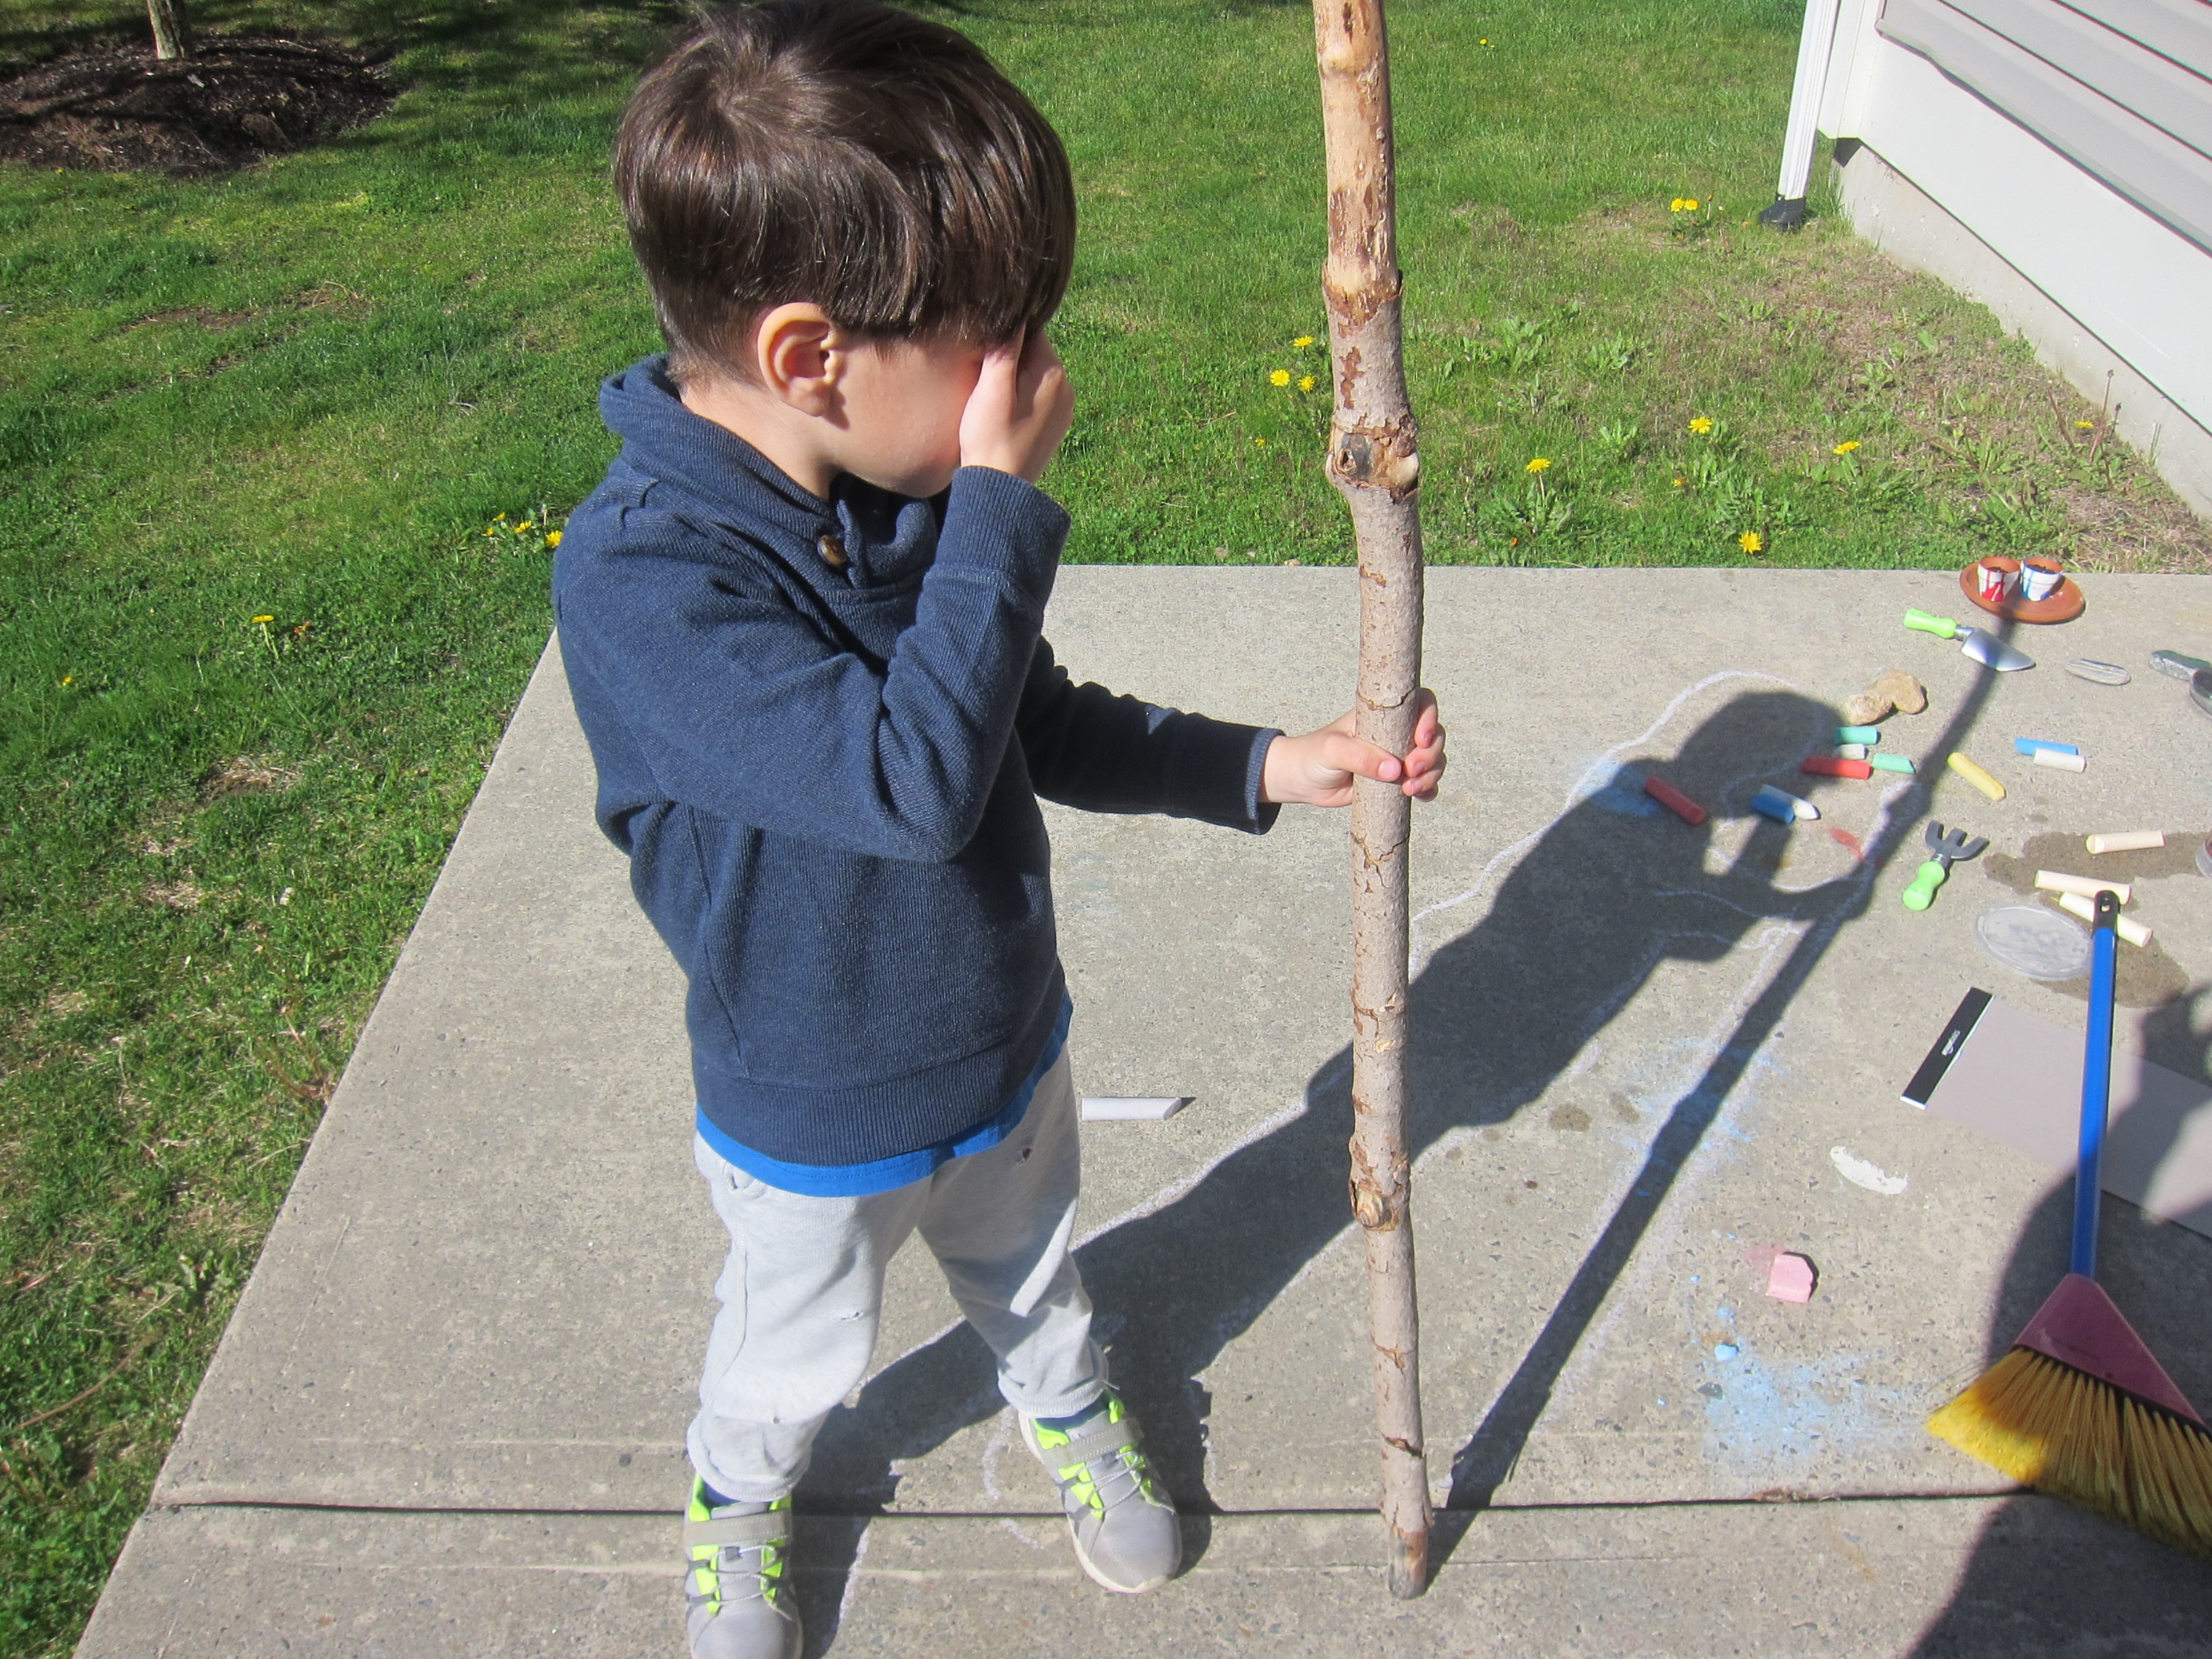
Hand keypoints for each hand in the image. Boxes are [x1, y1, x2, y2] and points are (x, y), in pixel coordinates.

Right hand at [958, 329, 1073, 483]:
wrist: (1000, 491)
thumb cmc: (990, 438)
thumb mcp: (992, 388)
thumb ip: (1005, 348)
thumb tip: (1015, 312)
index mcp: (1054, 373)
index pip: (1032, 330)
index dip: (1005, 334)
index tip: (985, 349)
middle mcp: (1067, 388)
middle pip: (1035, 353)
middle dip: (1011, 357)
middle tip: (984, 375)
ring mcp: (1063, 410)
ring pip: (1035, 375)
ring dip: (1014, 378)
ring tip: (992, 397)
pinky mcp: (1055, 426)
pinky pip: (1038, 398)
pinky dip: (1021, 397)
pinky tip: (1004, 413)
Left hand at [1261, 690, 1445, 806]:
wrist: (1301, 780)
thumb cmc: (1314, 755)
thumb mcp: (1332, 750)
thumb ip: (1359, 757)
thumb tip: (1394, 770)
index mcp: (1382, 715)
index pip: (1420, 704)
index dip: (1429, 718)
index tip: (1421, 739)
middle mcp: (1395, 733)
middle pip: (1434, 735)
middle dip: (1431, 754)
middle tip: (1412, 771)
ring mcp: (1398, 757)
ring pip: (1433, 760)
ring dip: (1431, 774)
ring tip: (1409, 789)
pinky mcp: (1396, 781)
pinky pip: (1424, 783)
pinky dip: (1428, 789)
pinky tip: (1420, 797)